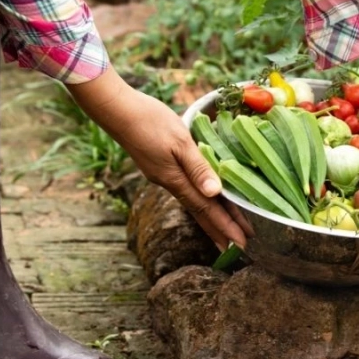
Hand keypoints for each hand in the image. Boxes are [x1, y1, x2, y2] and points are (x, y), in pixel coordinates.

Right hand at [67, 69, 251, 250]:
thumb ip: (197, 167)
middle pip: (201, 212)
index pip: (207, 210)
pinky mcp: (161, 166)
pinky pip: (188, 190)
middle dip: (220, 230)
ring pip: (194, 202)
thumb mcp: (179, 141)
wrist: (117, 110)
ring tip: (226, 232)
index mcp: (176, 179)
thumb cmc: (150, 121)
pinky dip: (201, 201)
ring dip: (211, 219)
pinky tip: (206, 200)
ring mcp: (164, 175)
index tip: (241, 244)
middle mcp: (170, 182)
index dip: (225, 226)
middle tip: (239, 249)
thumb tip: (215, 193)